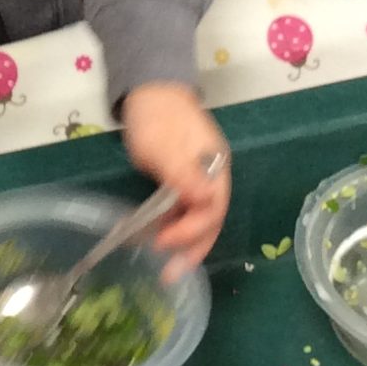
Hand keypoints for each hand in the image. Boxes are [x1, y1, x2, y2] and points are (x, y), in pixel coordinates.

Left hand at [119, 83, 230, 268]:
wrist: (151, 91)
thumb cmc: (157, 116)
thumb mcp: (164, 145)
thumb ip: (183, 174)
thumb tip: (206, 200)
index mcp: (215, 167)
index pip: (212, 209)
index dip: (191, 231)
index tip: (163, 242)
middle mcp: (213, 177)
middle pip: (210, 220)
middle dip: (192, 249)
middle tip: (170, 275)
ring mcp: (200, 179)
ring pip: (199, 218)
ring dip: (184, 243)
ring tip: (166, 267)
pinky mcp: (185, 180)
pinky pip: (186, 210)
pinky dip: (175, 227)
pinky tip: (160, 239)